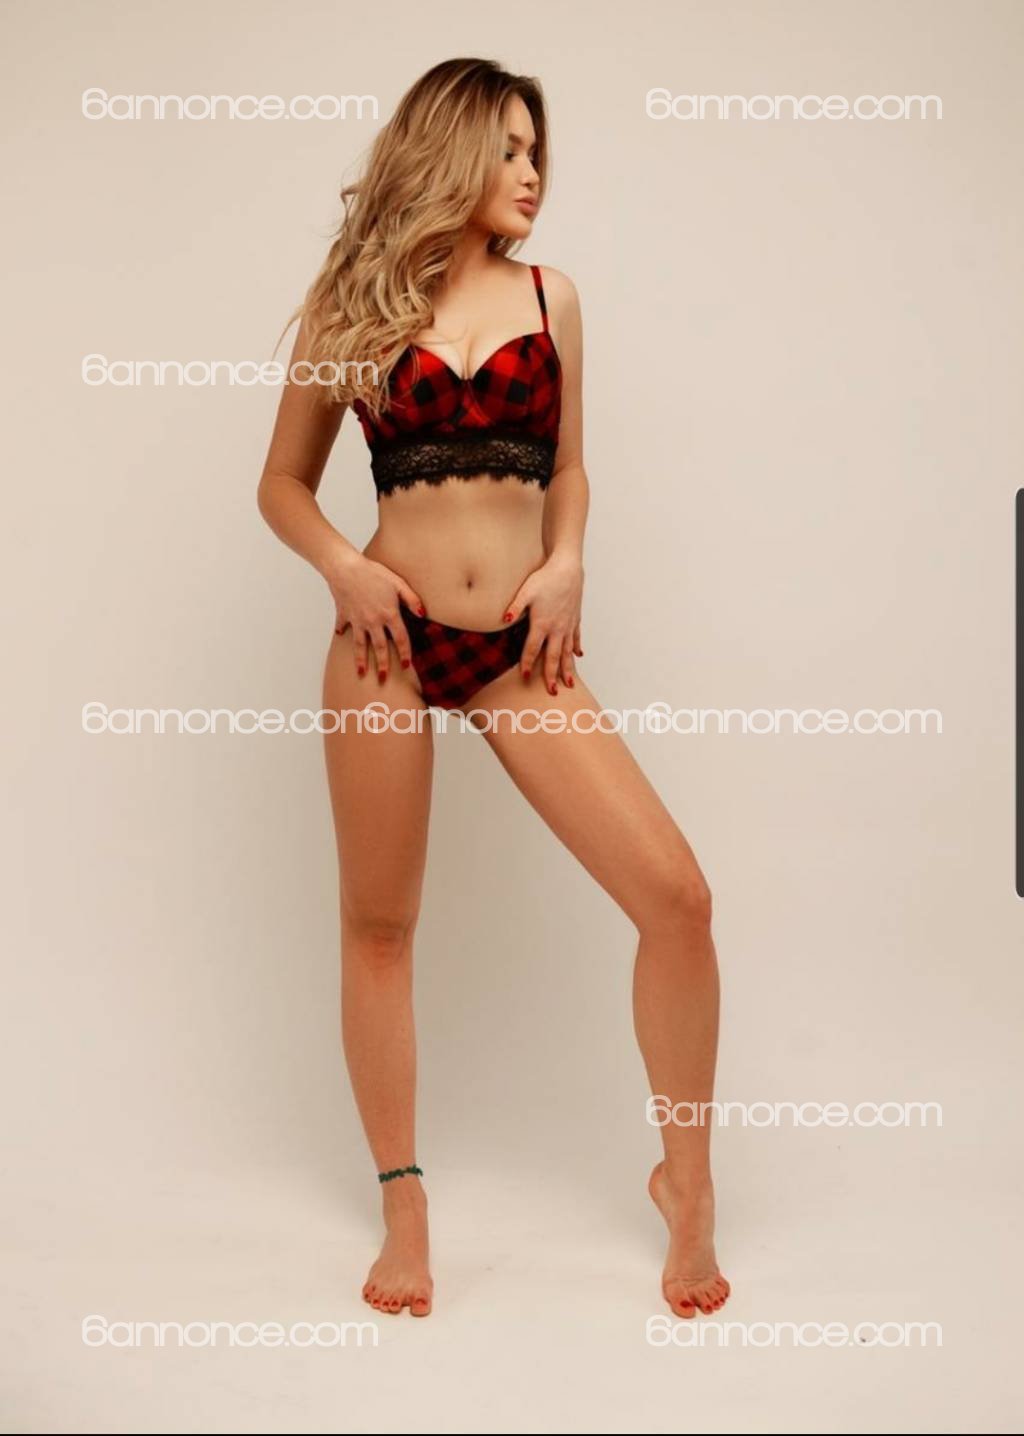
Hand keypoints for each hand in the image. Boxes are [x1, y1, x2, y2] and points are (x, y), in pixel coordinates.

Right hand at [326, 549, 425, 681]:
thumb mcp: (398, 582)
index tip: (406, 665)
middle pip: (379, 648)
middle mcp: (373, 622)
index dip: (405, 654)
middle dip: (382, 665)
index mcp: (389, 614)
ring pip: (359, 645)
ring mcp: (357, 620)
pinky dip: (342, 631)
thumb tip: (422, 614)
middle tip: (383, 679)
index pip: (400, 639)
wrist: (345, 567)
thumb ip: (412, 599)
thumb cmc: (373, 572)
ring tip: (361, 673)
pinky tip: (340, 635)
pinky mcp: (344, 614)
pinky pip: (343, 626)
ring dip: (361, 660)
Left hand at [502, 551, 583, 695]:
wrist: (568, 568)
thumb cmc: (545, 578)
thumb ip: (515, 606)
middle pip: (554, 656)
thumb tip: (503, 619)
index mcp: (542, 623)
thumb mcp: (526, 591)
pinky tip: (578, 656)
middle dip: (552, 675)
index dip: (527, 663)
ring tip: (570, 683)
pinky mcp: (575, 618)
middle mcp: (557, 628)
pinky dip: (577, 648)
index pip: (533, 649)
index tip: (524, 677)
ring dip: (568, 668)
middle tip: (553, 691)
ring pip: (568, 651)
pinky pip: (576, 637)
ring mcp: (568, 624)